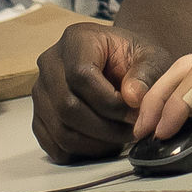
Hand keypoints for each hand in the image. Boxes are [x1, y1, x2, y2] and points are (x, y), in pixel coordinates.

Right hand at [32, 21, 172, 161]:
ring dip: (96, 143)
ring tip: (121, 137)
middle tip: (132, 131)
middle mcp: (50, 63)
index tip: (135, 113)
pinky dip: (82, 152)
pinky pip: (54, 145)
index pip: (81, 76)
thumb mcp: (151, 58)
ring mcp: (41, 91)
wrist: (122, 65)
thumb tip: (132, 97)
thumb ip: (146, 74)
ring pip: (60, 130)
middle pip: (66, 106)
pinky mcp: (40, 116)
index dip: (110, 102)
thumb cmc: (135, 59)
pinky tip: (105, 143)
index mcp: (76, 40)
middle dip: (105, 127)